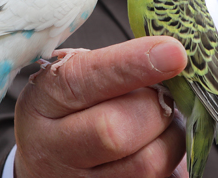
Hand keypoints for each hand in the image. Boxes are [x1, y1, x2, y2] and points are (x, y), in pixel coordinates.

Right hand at [13, 36, 187, 177]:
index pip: (82, 80)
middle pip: (115, 131)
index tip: (172, 52)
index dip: (130, 64)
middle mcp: (54, 149)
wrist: (49, 162)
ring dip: (170, 136)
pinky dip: (173, 161)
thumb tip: (171, 55)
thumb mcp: (75, 77)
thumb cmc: (71, 108)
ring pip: (146, 164)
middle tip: (166, 96)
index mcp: (44, 101)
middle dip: (155, 108)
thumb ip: (114, 67)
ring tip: (163, 122)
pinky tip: (160, 146)